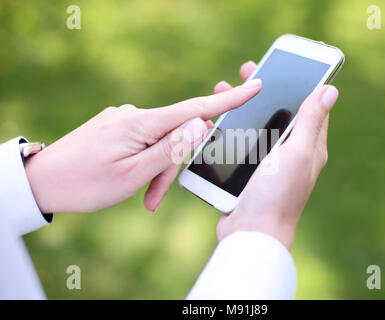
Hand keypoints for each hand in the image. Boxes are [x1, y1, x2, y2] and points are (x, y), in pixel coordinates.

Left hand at [25, 80, 261, 212]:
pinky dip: (143, 163)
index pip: (194, 109)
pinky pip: (141, 142)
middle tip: (152, 198)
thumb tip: (200, 123)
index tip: (253, 85)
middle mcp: (133, 115)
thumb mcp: (134, 174)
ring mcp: (123, 120)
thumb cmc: (87, 184)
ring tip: (141, 196)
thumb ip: (170, 149)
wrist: (43, 182)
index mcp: (141, 124)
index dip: (227, 100)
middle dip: (171, 166)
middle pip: (174, 135)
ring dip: (155, 169)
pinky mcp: (115, 127)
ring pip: (157, 143)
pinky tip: (131, 181)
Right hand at [215, 61, 338, 248]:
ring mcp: (269, 165)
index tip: (278, 67)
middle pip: (279, 114)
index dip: (296, 85)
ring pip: (256, 127)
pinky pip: (241, 144)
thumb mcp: (297, 153)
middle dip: (262, 92)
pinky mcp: (249, 174)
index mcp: (308, 147)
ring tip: (222, 92)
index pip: (308, 108)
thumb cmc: (276, 194)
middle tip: (244, 73)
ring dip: (241, 107)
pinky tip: (215, 122)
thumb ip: (311, 122)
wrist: (251, 234)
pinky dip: (230, 129)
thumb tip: (330, 90)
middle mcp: (290, 154)